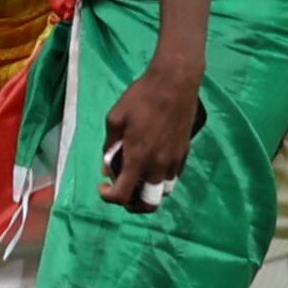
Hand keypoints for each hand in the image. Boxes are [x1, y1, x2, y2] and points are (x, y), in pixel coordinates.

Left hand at [98, 56, 200, 209]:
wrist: (175, 83)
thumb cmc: (141, 98)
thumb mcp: (115, 118)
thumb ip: (110, 146)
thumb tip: (108, 165)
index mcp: (138, 158)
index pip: (123, 195)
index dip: (109, 197)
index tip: (103, 187)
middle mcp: (158, 166)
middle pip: (149, 204)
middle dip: (133, 204)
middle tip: (122, 191)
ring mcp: (174, 161)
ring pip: (163, 192)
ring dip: (148, 191)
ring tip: (137, 178)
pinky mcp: (184, 153)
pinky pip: (173, 177)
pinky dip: (160, 178)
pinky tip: (151, 164)